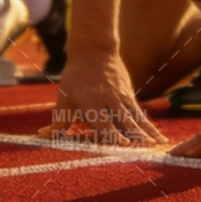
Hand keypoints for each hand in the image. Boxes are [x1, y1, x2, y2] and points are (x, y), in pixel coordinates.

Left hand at [38, 51, 162, 147]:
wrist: (94, 50)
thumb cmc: (75, 77)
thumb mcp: (64, 98)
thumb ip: (58, 122)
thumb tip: (41, 137)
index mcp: (91, 103)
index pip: (103, 123)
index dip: (113, 135)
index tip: (123, 146)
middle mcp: (109, 101)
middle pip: (124, 122)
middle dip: (135, 137)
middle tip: (147, 151)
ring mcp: (122, 98)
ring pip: (136, 118)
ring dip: (147, 134)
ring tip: (159, 147)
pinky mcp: (130, 96)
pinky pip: (141, 114)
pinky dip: (150, 127)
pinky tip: (159, 138)